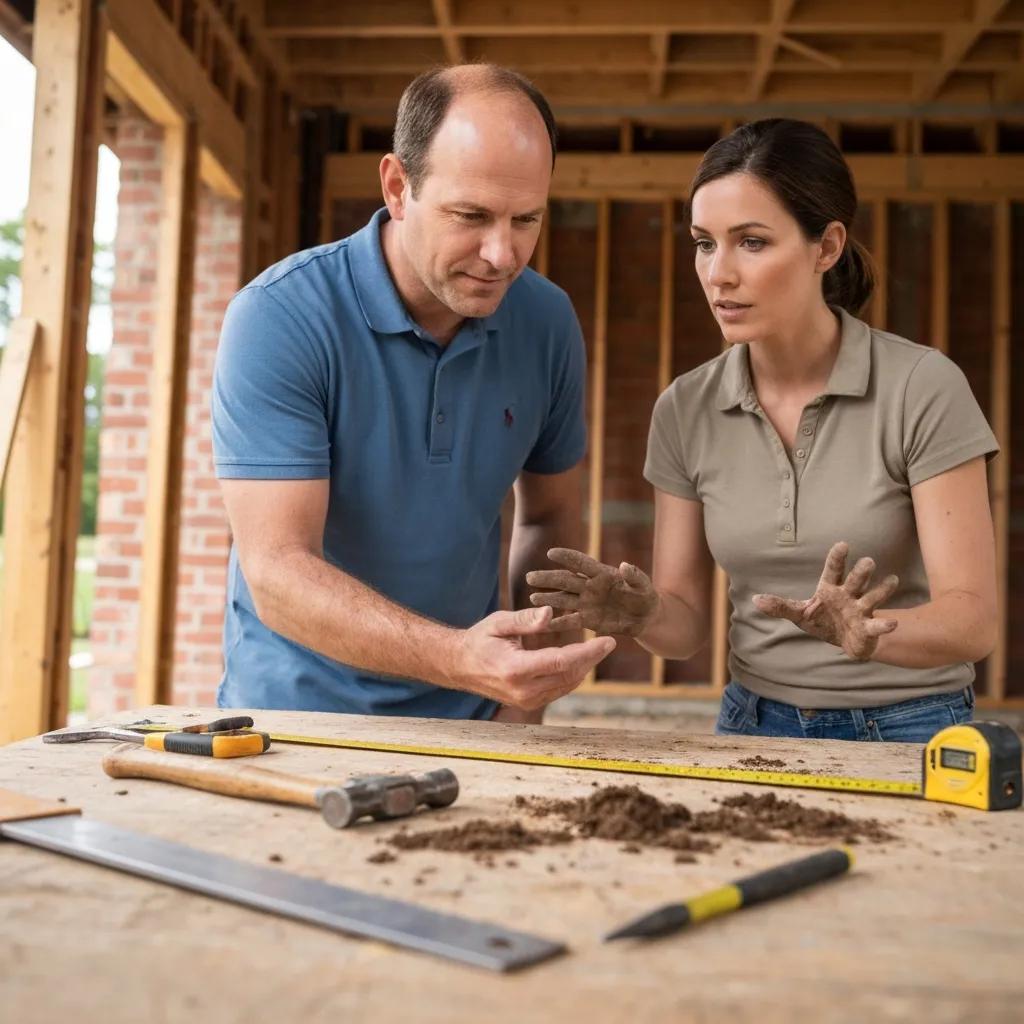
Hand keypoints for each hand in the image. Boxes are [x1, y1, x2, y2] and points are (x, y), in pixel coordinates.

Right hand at [451, 605, 615, 710]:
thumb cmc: (480, 640)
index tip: (609, 641)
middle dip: (591, 659)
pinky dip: (572, 674)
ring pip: (567, 684)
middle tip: (608, 643)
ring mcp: (527, 701)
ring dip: (584, 667)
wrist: (460, 666)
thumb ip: (525, 619)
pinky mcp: (530, 703)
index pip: (561, 662)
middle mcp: (523, 690)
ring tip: (597, 649)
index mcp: (515, 669)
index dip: (588, 652)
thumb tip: (550, 613)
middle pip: (570, 675)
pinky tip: (579, 660)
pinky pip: (559, 689)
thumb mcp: (499, 622)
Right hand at [526, 547, 658, 637]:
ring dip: (549, 599)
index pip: (581, 563)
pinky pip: (571, 621)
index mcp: (602, 573)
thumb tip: (625, 565)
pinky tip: (545, 625)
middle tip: (530, 577)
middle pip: (565, 580)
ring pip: (564, 600)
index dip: (567, 557)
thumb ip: (635, 575)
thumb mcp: (644, 585)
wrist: (646, 617)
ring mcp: (587, 603)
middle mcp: (590, 586)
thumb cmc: (646, 596)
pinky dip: (559, 623)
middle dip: (548, 579)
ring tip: (533, 599)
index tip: (551, 553)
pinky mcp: (588, 620)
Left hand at [752, 541, 898, 660]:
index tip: (843, 545)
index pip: (834, 569)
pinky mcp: (868, 628)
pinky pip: (877, 625)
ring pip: (873, 597)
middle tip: (868, 562)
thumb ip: (780, 606)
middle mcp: (848, 595)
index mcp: (830, 588)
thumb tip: (754, 600)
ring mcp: (860, 610)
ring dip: (882, 590)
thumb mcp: (799, 613)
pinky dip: (884, 625)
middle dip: (861, 572)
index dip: (838, 558)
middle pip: (856, 580)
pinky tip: (891, 622)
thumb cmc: (821, 620)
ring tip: (892, 580)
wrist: (842, 641)